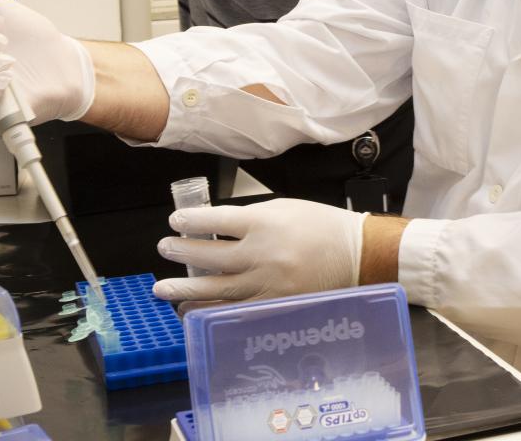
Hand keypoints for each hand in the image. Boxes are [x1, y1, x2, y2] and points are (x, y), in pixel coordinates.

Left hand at [153, 199, 365, 303]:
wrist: (358, 255)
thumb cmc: (323, 227)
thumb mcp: (285, 208)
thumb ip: (250, 217)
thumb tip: (215, 226)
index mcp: (266, 223)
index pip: (216, 221)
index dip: (190, 221)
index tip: (175, 221)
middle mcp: (263, 255)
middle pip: (210, 255)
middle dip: (182, 252)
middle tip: (164, 248)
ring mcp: (268, 284)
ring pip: (216, 289)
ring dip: (185, 290)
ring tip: (163, 289)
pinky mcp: (275, 305)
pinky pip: (234, 311)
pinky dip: (210, 312)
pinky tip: (192, 311)